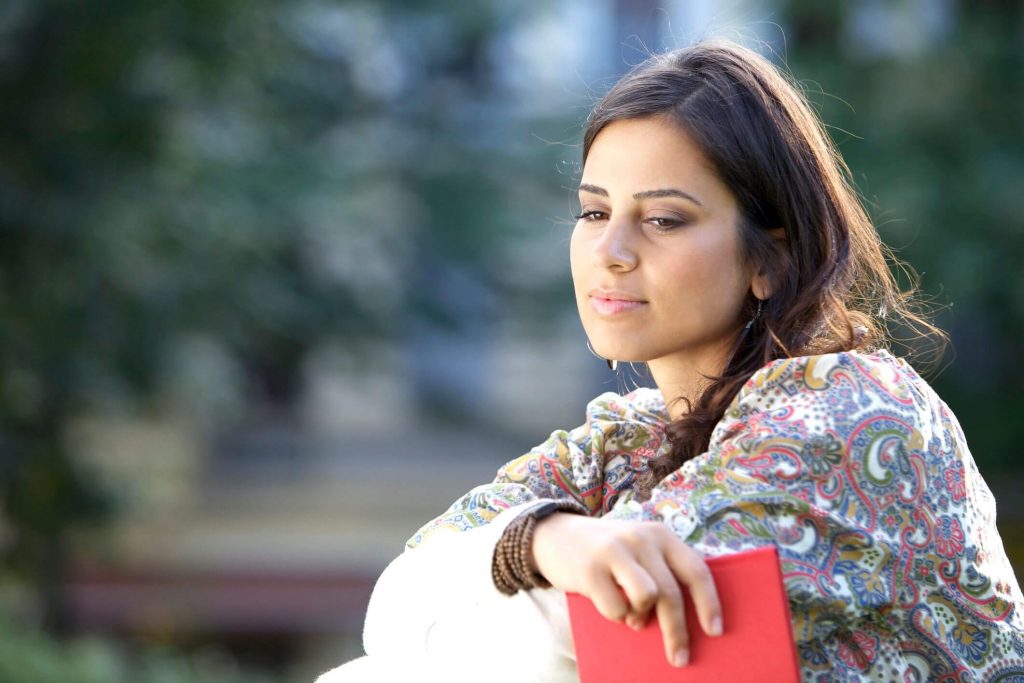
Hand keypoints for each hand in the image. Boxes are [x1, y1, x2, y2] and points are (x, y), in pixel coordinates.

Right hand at [531, 512, 721, 667]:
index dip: (710, 603)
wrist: (555, 535)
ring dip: (642, 617)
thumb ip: (662, 569)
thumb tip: (689, 616)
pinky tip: (606, 604)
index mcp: (660, 535)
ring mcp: (615, 551)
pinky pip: (616, 608)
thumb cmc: (607, 551)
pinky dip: (615, 616)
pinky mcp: (590, 568)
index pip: (696, 570)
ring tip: (634, 619)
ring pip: (647, 598)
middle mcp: (641, 538)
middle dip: (678, 631)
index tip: (715, 631)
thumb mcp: (639, 549)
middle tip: (679, 658)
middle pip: (671, 593)